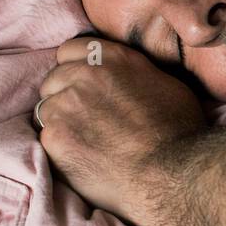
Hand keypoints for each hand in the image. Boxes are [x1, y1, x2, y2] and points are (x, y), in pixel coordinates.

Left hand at [37, 37, 205, 223]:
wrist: (170, 174)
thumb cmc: (179, 132)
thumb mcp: (167, 85)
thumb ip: (136, 73)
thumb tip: (127, 77)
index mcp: (113, 58)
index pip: (70, 50)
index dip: (75, 68)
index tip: (85, 86)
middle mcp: (84, 75)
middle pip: (53, 79)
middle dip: (65, 95)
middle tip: (86, 119)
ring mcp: (65, 106)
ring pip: (46, 109)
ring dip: (60, 121)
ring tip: (84, 141)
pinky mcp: (54, 137)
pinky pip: (45, 137)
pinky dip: (59, 147)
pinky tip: (81, 157)